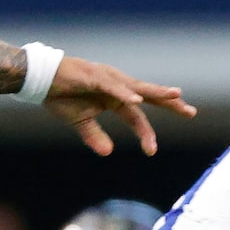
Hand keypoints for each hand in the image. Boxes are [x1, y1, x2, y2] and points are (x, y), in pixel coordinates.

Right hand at [45, 55, 194, 155]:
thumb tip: (108, 152)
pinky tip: (137, 100)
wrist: (39, 80)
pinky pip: (112, 87)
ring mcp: (106, 79)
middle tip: (190, 112)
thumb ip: (95, 136)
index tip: (152, 151)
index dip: (145, 132)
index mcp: (114, 97)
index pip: (137, 115)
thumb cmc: (59, 96)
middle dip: (169, 103)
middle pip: (147, 95)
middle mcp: (115, 86)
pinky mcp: (93, 77)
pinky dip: (124, 93)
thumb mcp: (80, 122)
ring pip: (135, 88)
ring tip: (175, 96)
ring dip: (154, 93)